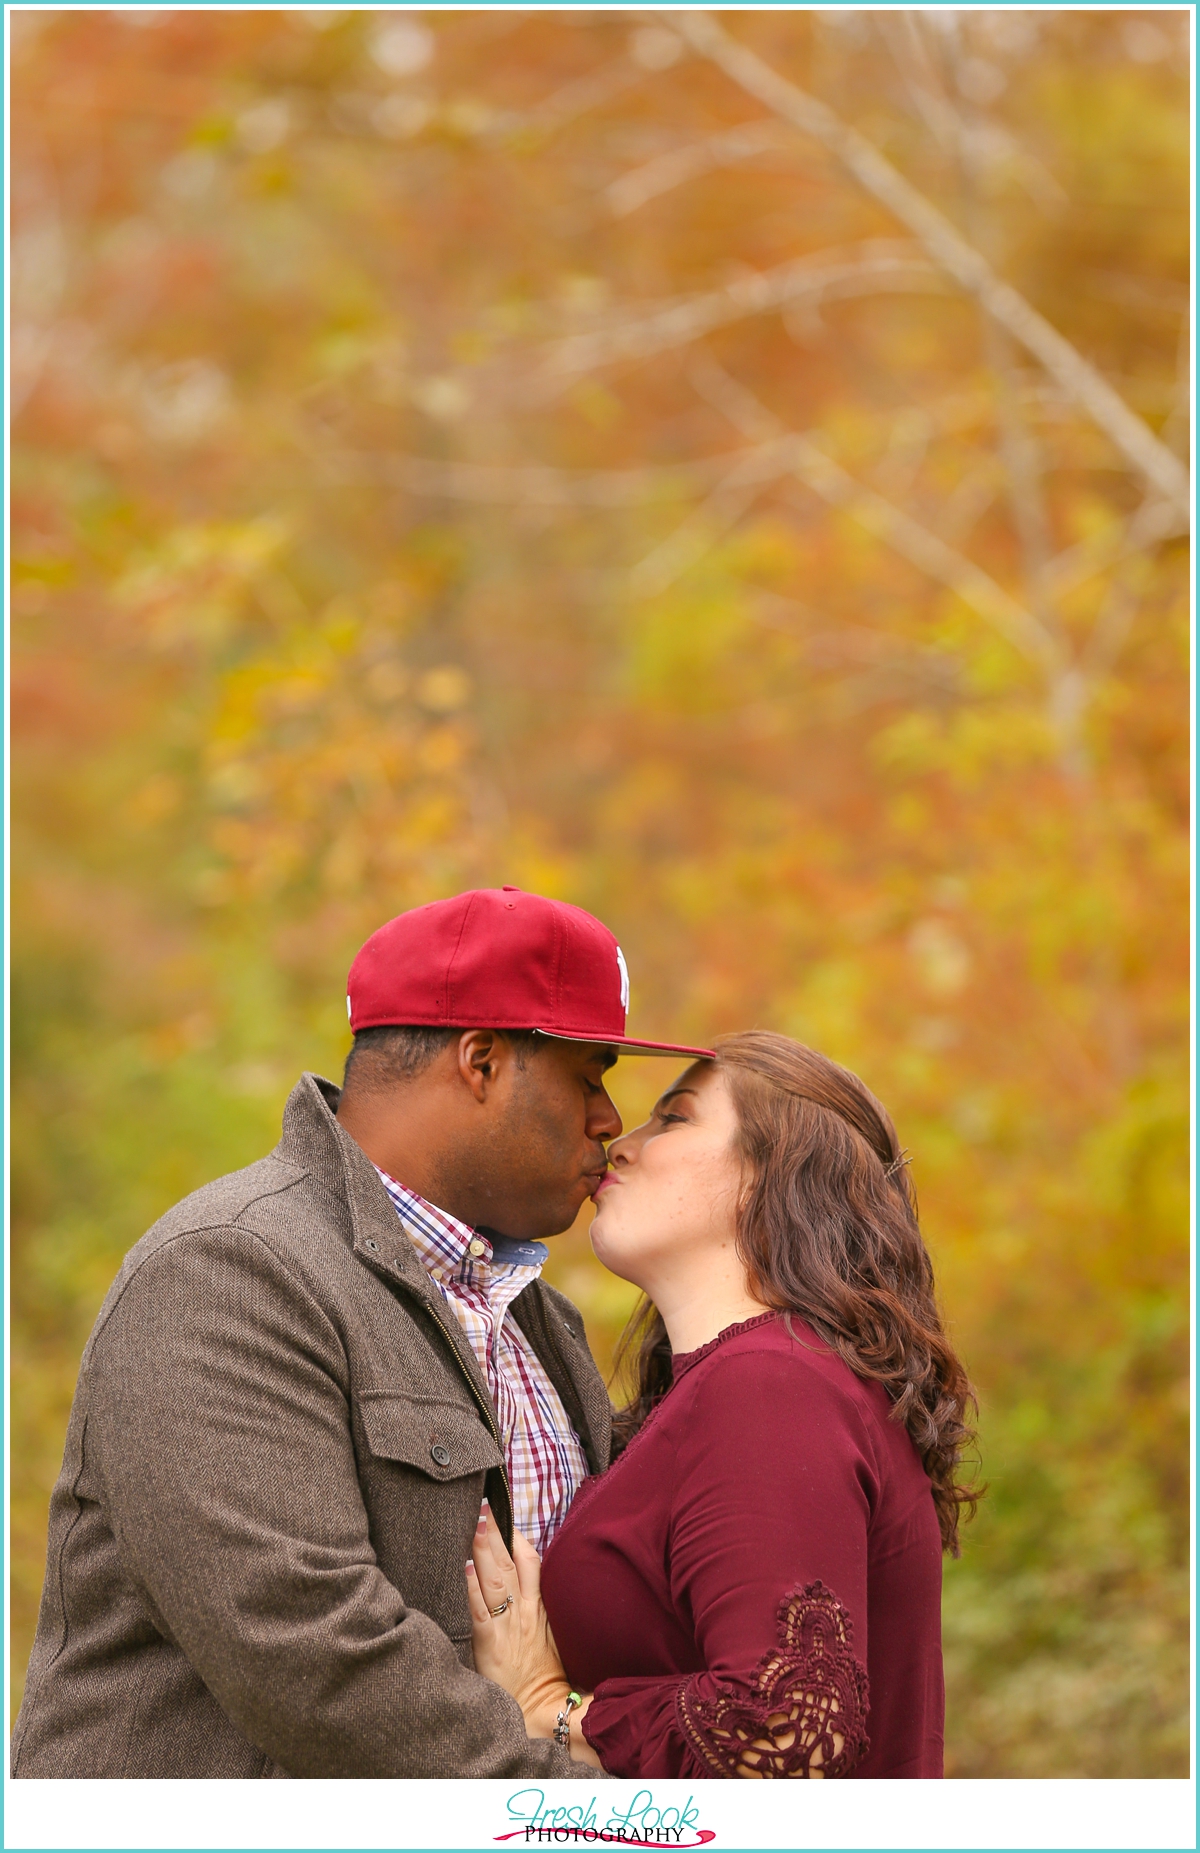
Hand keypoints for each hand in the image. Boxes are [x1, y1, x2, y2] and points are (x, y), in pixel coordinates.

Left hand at [466, 1505, 566, 1725]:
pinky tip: (464, 1567)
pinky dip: (472, 1588)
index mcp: (541, 1609)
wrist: (545, 1715)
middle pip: (509, 1563)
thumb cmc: (546, 1681)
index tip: (506, 1516)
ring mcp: (508, 1628)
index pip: (530, 1562)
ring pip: (495, 1580)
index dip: (517, 1538)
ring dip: (484, 1549)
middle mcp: (525, 1613)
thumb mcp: (554, 1640)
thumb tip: (531, 1588)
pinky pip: (481, 1612)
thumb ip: (544, 1613)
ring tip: (475, 1522)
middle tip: (485, 1504)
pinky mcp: (491, 1647)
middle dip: (497, 1533)